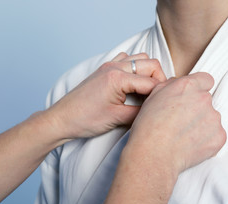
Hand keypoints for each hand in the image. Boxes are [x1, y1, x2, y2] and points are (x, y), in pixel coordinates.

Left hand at [45, 52, 166, 139]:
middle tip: (159, 98)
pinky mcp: (104, 69)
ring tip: (147, 92)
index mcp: (118, 78)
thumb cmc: (84, 120)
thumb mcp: (117, 119)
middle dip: (160, 79)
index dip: (162, 94)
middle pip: (150, 64)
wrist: (62, 119)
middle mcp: (114, 66)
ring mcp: (108, 66)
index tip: (165, 105)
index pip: (152, 82)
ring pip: (140, 59)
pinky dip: (135, 68)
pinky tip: (133, 84)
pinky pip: (126, 60)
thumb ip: (140, 112)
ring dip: (148, 72)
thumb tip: (155, 109)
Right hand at [124, 72, 225, 174]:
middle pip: (207, 100)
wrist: (153, 154)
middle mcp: (204, 99)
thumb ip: (171, 85)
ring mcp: (214, 118)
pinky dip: (206, 140)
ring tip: (183, 135)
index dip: (198, 89)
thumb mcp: (152, 96)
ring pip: (211, 118)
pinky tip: (190, 144)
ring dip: (201, 124)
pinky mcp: (219, 137)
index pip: (206, 80)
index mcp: (188, 86)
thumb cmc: (148, 127)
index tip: (191, 98)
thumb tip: (178, 85)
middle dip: (196, 109)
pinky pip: (215, 135)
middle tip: (180, 121)